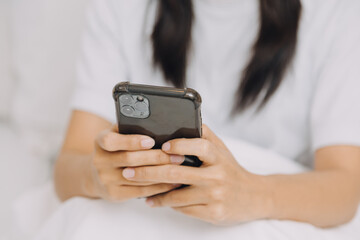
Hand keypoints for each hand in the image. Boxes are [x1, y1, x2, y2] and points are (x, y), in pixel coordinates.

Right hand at [89, 125, 183, 201]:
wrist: (96, 175)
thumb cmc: (116, 150)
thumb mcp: (117, 136)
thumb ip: (130, 129)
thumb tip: (158, 126)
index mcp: (100, 142)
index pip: (111, 141)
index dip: (131, 141)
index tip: (151, 141)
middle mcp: (100, 161)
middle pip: (130, 160)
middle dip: (156, 157)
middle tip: (176, 156)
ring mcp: (106, 180)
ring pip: (138, 177)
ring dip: (161, 172)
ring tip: (179, 168)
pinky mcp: (114, 194)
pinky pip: (140, 191)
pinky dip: (159, 187)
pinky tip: (172, 182)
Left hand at [122, 125, 270, 224]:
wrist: (253, 196)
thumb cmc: (230, 169)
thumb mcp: (222, 149)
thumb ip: (203, 135)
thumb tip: (181, 120)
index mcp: (218, 157)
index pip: (200, 146)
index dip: (180, 145)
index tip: (161, 146)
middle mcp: (217, 176)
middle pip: (178, 173)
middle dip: (148, 172)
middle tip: (129, 171)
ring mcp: (215, 197)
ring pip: (176, 196)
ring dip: (153, 192)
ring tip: (136, 187)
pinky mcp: (213, 214)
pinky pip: (183, 209)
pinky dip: (166, 204)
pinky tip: (154, 200)